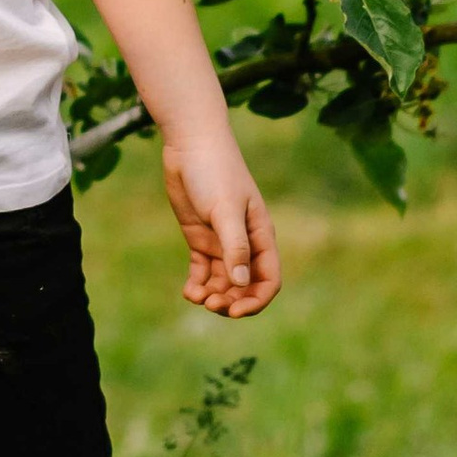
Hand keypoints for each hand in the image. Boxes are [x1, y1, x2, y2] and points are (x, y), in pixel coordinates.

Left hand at [162, 130, 279, 318]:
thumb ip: (235, 246)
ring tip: (196, 297)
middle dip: (232, 301)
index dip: (256, 300)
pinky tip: (189, 291)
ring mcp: (221, 241)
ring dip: (213, 296)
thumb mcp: (226, 209)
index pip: (268, 279)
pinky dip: (197, 285)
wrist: (190, 144)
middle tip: (211, 305)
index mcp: (260, 235)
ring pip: (223, 282)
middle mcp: (244, 242)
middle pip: (245, 286)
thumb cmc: (214, 171)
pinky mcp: (200, 238)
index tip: (235, 312)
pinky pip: (202, 271)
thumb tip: (242, 284)